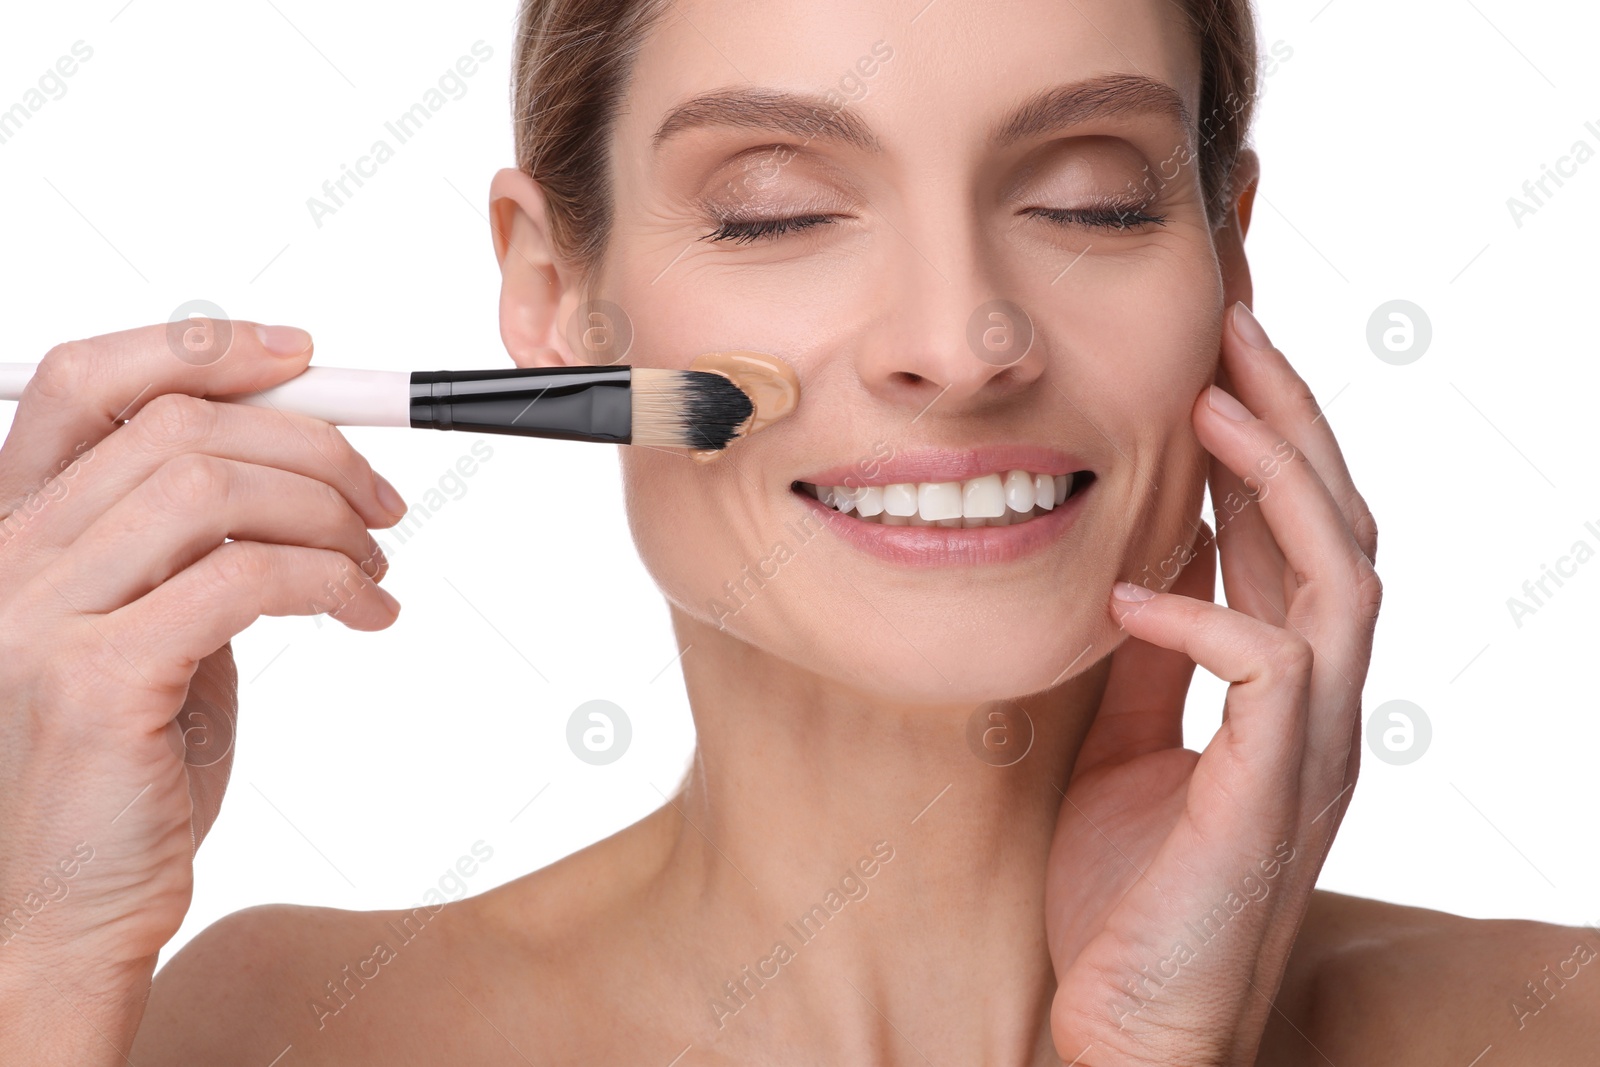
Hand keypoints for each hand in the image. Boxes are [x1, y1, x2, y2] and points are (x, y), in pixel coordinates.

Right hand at [0, 322, 405, 1062]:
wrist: (63, 912)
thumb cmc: (120, 772)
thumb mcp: (152, 630)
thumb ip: (190, 547)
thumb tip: (296, 468)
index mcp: (16, 531)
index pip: (86, 381)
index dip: (203, 349)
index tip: (307, 357)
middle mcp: (9, 558)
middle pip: (178, 426)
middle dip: (312, 445)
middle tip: (382, 500)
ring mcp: (40, 617)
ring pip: (215, 489)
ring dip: (328, 513)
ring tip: (375, 563)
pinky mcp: (97, 680)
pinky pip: (246, 577)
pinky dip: (333, 581)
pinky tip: (368, 613)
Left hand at [1044, 302, 1381, 1064]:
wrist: (1132, 1029)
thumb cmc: (1129, 893)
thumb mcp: (1126, 745)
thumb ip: (1150, 659)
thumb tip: (1141, 561)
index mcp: (1279, 687)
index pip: (1293, 534)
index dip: (1265, 436)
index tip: (1215, 354)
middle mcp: (1315, 706)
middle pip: (1338, 526)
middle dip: (1290, 419)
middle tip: (1233, 328)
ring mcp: (1307, 751)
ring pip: (1339, 578)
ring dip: (1281, 483)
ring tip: (1214, 407)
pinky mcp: (1270, 799)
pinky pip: (1268, 674)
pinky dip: (1205, 616)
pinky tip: (1131, 593)